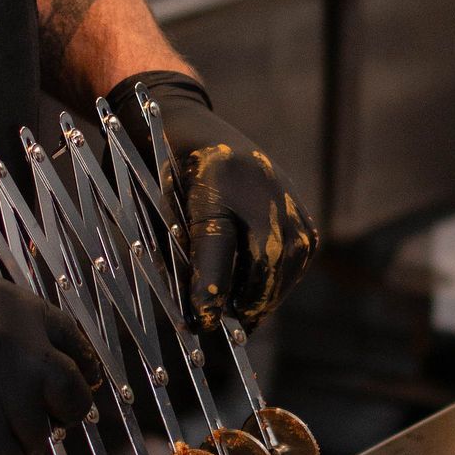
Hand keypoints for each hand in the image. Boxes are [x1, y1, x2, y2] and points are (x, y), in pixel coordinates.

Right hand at [0, 264, 98, 454]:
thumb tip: (29, 345)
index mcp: (13, 306)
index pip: (74, 341)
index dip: (81, 367)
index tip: (83, 384)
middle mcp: (16, 345)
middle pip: (72, 392)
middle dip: (65, 410)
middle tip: (50, 421)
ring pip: (41, 434)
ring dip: (25, 442)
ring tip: (0, 439)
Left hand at [107, 72, 317, 330]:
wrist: (190, 127)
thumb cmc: (159, 174)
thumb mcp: (156, 208)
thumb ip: (177, 254)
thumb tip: (197, 310)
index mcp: (214, 178)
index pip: (217, 244)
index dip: (211, 289)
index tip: (203, 323)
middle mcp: (259, 183)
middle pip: (266, 258)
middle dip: (247, 300)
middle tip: (222, 326)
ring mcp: (285, 193)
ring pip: (288, 260)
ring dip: (265, 293)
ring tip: (240, 315)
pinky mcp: (298, 206)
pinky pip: (298, 253)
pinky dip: (278, 279)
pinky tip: (255, 292)